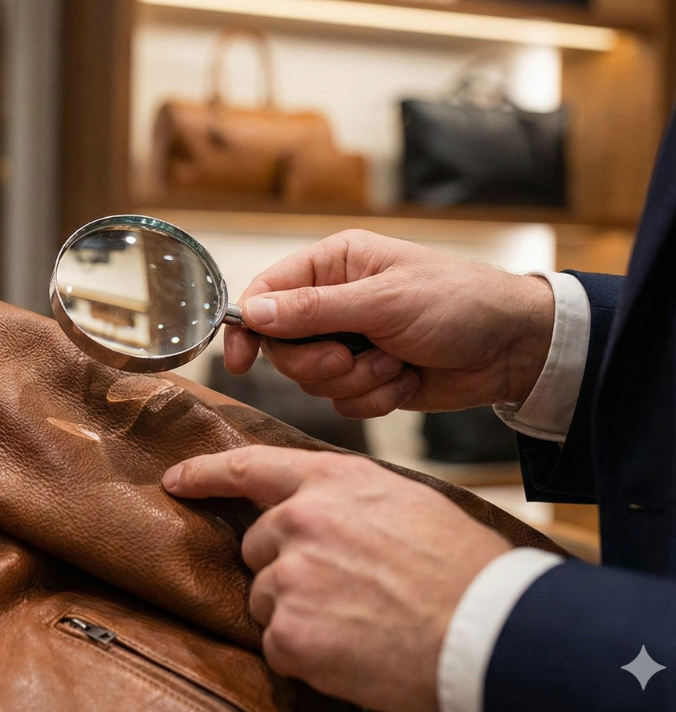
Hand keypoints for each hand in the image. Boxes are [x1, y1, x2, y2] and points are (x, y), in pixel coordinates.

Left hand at [163, 446, 510, 711]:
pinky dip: (306, 653)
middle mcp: (301, 521)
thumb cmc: (461, 569)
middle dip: (286, 567)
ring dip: (296, 612)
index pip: (250, 468)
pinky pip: (277, 643)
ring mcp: (291, 577)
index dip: (206, 473)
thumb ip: (345, 498)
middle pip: (258, 545)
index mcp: (331, 482)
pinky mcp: (290, 632)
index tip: (177, 480)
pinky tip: (351, 649)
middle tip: (345, 589)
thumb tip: (311, 510)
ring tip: (357, 620)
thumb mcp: (403, 503)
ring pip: (264, 597)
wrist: (489, 630)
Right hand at [223, 230, 553, 418]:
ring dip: (355, 381)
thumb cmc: (459, 304)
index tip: (240, 362)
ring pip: (313, 380)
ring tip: (395, 364)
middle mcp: (335, 302)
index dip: (247, 328)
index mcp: (333, 265)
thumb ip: (313, 310)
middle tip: (352, 358)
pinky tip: (406, 380)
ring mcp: (352, 341)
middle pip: (284, 347)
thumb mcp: (383, 302)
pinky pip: (343, 402)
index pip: (266, 294)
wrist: (515, 349)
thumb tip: (252, 313)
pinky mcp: (369, 377)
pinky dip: (375, 398)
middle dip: (319, 362)